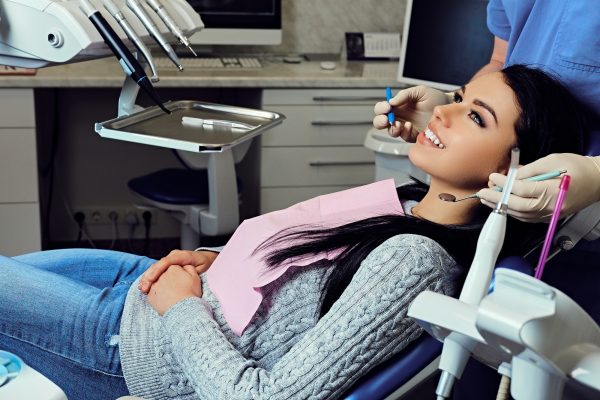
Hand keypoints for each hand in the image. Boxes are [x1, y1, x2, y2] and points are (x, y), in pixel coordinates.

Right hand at [139, 249, 217, 293]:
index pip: (167, 261)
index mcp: (183, 256)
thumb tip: (188, 276)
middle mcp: (174, 256)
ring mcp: (170, 260)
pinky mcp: (168, 266)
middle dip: (149, 276)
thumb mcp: (203, 268)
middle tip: (143, 288)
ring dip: (147, 278)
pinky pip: (157, 271)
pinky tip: (144, 286)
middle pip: (158, 264)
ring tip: (141, 288)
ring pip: (155, 268)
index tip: (151, 280)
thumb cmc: (206, 264)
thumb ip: (194, 271)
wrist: (206, 260)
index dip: (158, 271)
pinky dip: (150, 278)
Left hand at [147, 264, 201, 315]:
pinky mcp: (150, 296)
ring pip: (157, 284)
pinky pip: (152, 294)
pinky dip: (157, 296)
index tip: (180, 280)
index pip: (173, 268)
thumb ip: (189, 268)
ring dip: (161, 288)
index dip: (177, 274)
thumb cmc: (191, 293)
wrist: (183, 310)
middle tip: (175, 289)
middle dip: (168, 280)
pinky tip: (164, 300)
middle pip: (164, 275)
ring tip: (169, 296)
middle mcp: (161, 275)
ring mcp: (154, 285)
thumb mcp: (195, 277)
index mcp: (172, 268)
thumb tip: (184, 266)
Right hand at [373, 85, 449, 140]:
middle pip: (381, 122)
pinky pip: (403, 137)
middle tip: (386, 119)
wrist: (449, 108)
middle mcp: (399, 117)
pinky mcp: (413, 136)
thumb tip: (392, 102)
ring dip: (391, 128)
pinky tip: (410, 126)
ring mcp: (405, 128)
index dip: (381, 108)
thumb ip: (405, 94)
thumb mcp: (420, 91)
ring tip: (398, 124)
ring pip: (390, 132)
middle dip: (380, 121)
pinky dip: (404, 132)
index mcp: (398, 106)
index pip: (382, 109)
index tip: (387, 107)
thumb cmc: (435, 98)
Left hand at [478, 154, 599, 221]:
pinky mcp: (549, 217)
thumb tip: (510, 175)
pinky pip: (527, 217)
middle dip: (497, 199)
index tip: (494, 177)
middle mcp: (551, 206)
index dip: (504, 184)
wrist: (597, 181)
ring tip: (487, 199)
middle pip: (517, 206)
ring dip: (501, 207)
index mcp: (553, 191)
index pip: (522, 189)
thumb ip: (529, 170)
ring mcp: (550, 214)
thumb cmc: (578, 167)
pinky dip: (513, 211)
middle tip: (482, 193)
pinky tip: (502, 205)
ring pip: (520, 214)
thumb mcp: (552, 161)